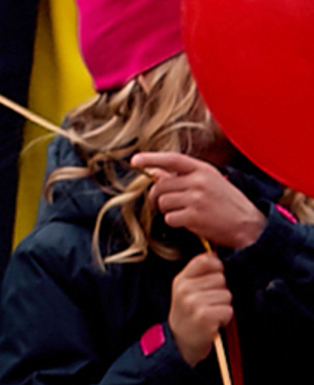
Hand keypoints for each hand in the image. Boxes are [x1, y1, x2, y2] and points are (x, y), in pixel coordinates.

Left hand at [138, 150, 267, 250]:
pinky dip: (175, 222)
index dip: (152, 158)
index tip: (135, 160)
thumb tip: (155, 172)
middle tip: (165, 204)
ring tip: (185, 213)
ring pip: (162, 202)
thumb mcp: (209, 183)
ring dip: (168, 211)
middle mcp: (200, 181)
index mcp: (204, 170)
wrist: (250, 226)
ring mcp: (197, 199)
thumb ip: (182, 177)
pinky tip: (190, 222)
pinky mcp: (194, 216)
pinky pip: (169, 218)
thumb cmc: (227, 203)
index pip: (173, 159)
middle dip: (157, 197)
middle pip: (160, 186)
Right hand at [168, 250, 234, 365]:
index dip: (216, 268)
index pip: (205, 260)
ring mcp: (194, 303)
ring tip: (210, 314)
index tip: (213, 281)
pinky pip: (228, 310)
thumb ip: (199, 273)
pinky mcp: (204, 317)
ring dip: (223, 307)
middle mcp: (185, 289)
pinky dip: (225, 319)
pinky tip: (213, 323)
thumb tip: (217, 256)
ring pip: (227, 295)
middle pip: (221, 278)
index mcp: (181, 280)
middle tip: (208, 304)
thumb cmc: (188, 314)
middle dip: (220, 291)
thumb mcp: (185, 291)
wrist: (180, 342)